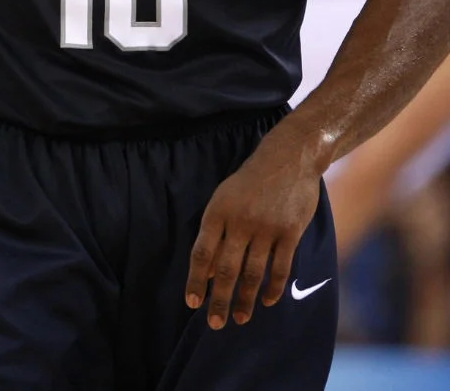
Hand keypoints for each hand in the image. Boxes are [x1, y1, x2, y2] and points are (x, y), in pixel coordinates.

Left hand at [185, 135, 320, 328]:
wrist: (288, 157)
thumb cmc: (251, 180)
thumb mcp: (225, 196)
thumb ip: (216, 230)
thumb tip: (206, 270)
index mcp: (218, 211)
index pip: (202, 252)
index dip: (196, 280)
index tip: (192, 303)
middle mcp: (240, 221)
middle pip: (226, 269)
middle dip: (219, 300)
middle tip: (215, 323)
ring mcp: (266, 228)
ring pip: (253, 273)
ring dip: (245, 300)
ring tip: (240, 318)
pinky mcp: (290, 232)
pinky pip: (280, 267)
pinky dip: (272, 288)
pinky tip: (267, 301)